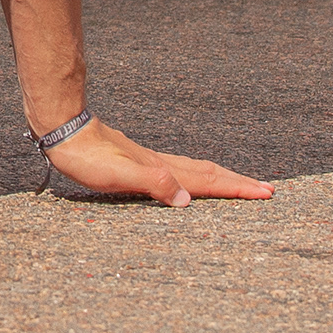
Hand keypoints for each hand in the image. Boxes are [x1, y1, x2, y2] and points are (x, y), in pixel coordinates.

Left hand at [43, 120, 271, 208]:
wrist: (65, 131)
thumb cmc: (87, 157)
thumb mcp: (117, 175)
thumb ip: (153, 184)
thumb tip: (187, 200)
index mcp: (162, 169)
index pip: (208, 181)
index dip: (237, 188)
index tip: (265, 193)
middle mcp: (162, 164)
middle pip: (209, 174)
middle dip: (239, 183)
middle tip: (267, 190)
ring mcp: (152, 161)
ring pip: (197, 170)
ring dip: (223, 179)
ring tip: (242, 184)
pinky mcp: (141, 162)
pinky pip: (182, 170)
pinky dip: (199, 177)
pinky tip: (193, 181)